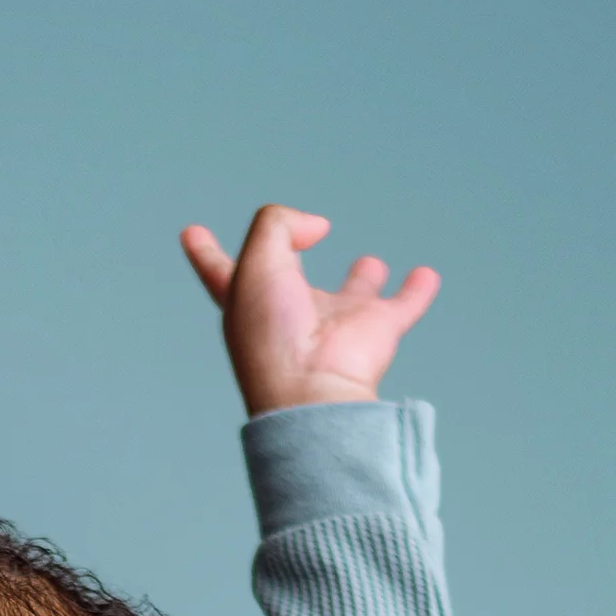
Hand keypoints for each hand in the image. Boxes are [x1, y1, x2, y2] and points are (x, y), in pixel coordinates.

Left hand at [180, 206, 438, 416]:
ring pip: (350, 294)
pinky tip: (425, 276)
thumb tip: (316, 227)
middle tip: (301, 235)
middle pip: (288, 279)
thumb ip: (276, 224)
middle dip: (290, 257)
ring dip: (362, 278)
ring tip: (369, 263)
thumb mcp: (257, 261)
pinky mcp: (375, 333)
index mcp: (246, 304)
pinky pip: (402, 306)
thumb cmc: (274, 334)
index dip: (204, 250)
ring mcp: (334, 325)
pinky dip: (416, 290)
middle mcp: (289, 315)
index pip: (218, 269)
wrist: (313, 391)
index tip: (190, 232)